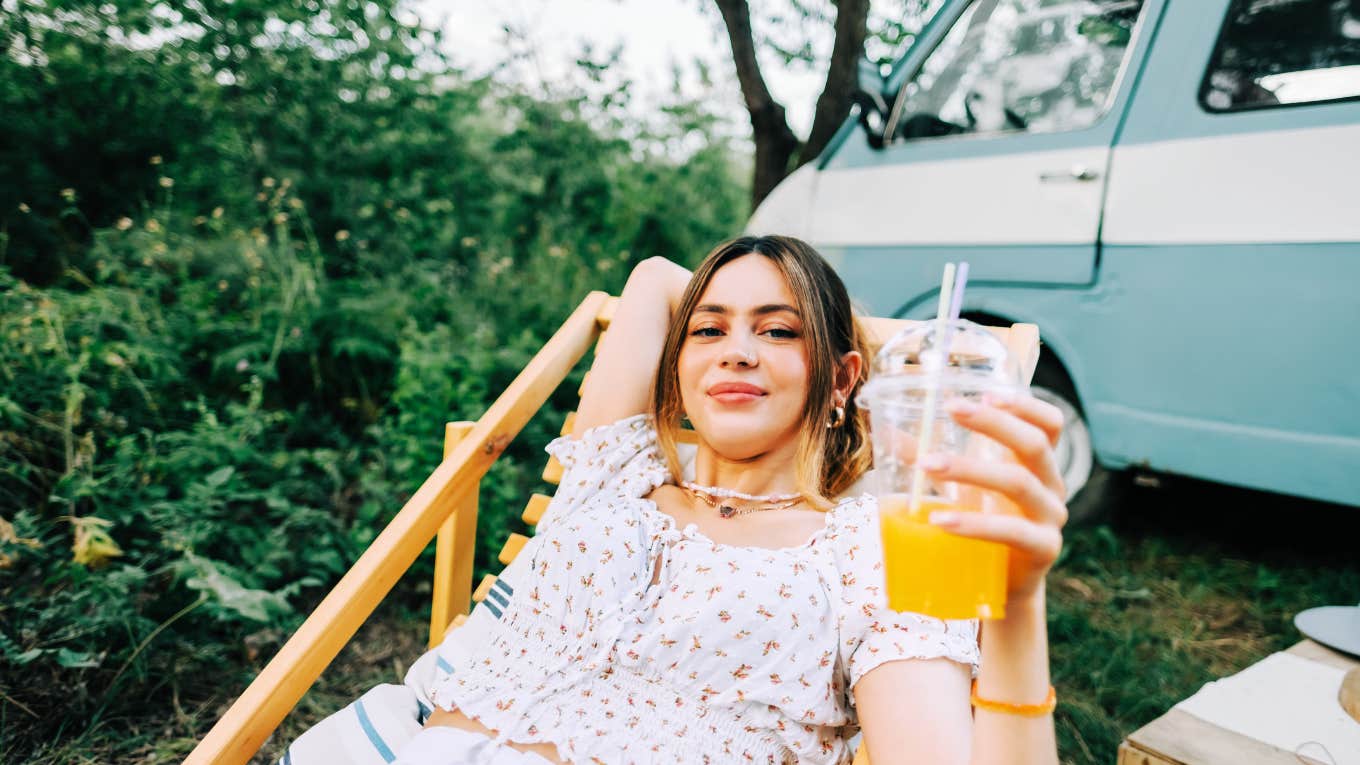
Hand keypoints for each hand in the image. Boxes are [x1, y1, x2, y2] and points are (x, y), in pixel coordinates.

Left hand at [921, 392, 1066, 602]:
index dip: (1024, 405)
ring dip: (970, 469)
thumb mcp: (962, 488)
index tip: (986, 392)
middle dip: (992, 423)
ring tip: (927, 465)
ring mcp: (1051, 518)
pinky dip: (974, 525)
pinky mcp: (1043, 551)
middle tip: (951, 410)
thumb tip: (887, 433)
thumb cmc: (984, 525)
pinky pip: (1012, 532)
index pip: (1049, 423)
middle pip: (1034, 444)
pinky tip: (940, 521)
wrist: (1003, 587)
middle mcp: (1052, 486)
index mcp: (1037, 464)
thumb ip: (931, 457)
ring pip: (1019, 483)